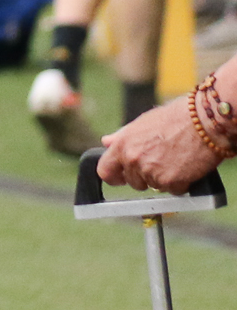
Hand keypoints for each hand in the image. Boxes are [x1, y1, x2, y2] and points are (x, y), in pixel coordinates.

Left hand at [100, 73, 229, 193]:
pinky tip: (187, 167)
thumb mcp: (143, 122)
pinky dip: (181, 183)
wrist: (204, 122)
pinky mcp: (171, 182)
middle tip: (162, 162)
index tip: (121, 178)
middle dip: (145, 176)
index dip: (114, 176)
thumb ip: (123, 136)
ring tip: (176, 160)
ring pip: (154, 186)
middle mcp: (133, 160)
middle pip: (133, 182)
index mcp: (123, 145)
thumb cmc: (176, 118)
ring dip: (165, 179)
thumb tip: (106, 142)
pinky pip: (174, 190)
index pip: (105, 171)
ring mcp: (151, 172)